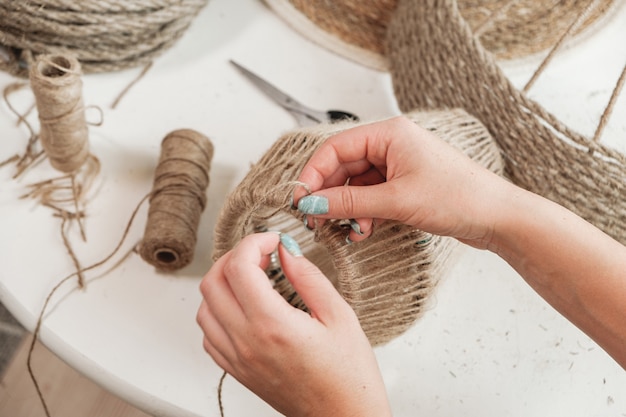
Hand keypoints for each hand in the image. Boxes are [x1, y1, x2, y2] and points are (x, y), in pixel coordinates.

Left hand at [196, 232, 391, 416]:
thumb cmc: (349, 376)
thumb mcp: (340, 316)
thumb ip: (308, 277)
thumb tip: (286, 250)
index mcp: (273, 325)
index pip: (239, 267)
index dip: (254, 242)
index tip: (273, 240)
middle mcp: (247, 342)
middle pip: (213, 282)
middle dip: (234, 256)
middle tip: (261, 254)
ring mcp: (238, 359)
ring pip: (204, 307)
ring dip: (223, 283)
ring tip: (252, 277)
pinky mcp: (237, 371)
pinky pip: (209, 334)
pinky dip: (218, 311)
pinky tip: (243, 307)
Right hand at [295, 116, 512, 248]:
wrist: (497, 217)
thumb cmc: (457, 197)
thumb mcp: (396, 200)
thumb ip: (350, 202)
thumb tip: (311, 204)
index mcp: (389, 133)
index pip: (335, 148)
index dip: (313, 174)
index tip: (300, 201)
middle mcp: (391, 145)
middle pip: (343, 167)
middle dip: (330, 195)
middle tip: (315, 221)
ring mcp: (398, 165)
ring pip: (356, 185)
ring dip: (348, 209)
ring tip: (350, 231)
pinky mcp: (405, 185)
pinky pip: (372, 196)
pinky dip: (364, 214)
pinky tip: (365, 230)